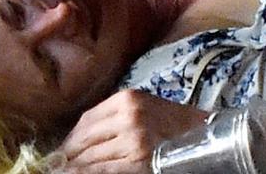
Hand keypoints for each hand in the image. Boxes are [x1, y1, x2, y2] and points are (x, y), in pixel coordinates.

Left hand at [59, 90, 207, 173]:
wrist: (207, 136)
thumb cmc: (174, 124)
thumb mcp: (143, 109)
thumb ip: (114, 118)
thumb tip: (78, 142)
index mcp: (126, 99)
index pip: (86, 121)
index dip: (70, 140)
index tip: (62, 152)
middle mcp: (128, 115)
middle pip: (85, 140)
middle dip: (68, 157)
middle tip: (58, 166)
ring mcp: (133, 138)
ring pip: (91, 158)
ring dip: (75, 169)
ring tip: (64, 173)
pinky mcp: (139, 160)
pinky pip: (103, 171)